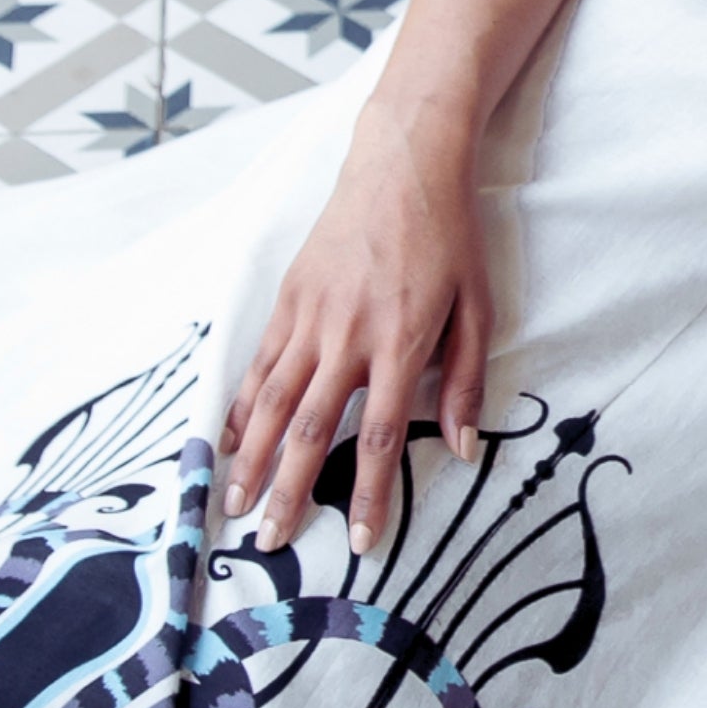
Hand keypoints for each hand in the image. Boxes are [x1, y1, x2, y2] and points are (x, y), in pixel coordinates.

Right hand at [222, 92, 493, 554]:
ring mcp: (309, 315)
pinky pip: (258, 362)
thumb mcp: (479, 308)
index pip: (377, 437)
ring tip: (236, 505)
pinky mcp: (288, 297)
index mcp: (398, 343)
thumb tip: (462, 449)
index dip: (365, 495)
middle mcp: (346, 336)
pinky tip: (228, 441)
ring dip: (251, 459)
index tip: (357, 541)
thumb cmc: (449, 237)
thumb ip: (466, 381)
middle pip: (307, 431)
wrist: (403, 164)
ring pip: (269, 401)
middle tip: (270, 543)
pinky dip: (240, 406)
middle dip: (288, 493)